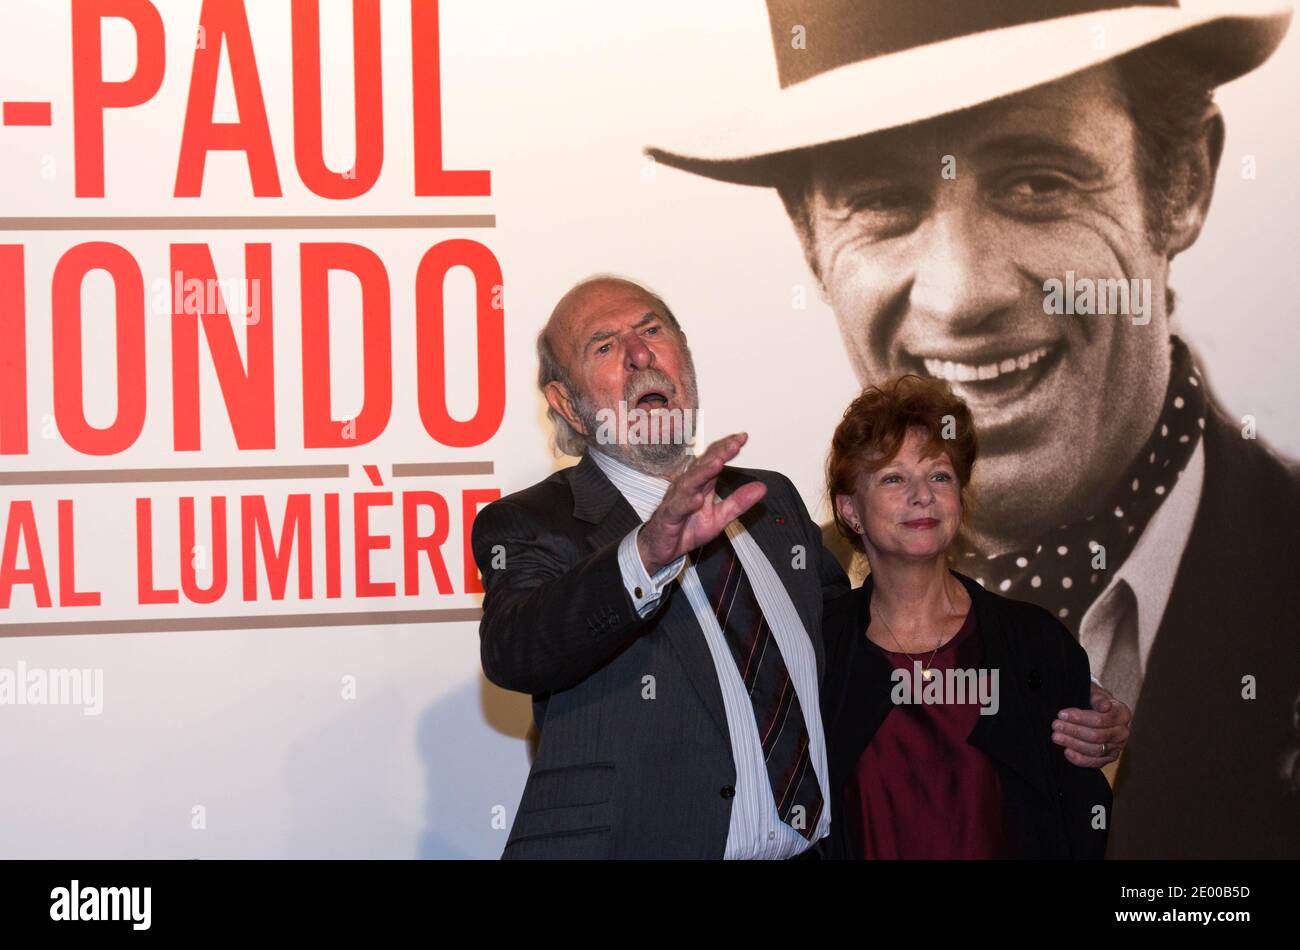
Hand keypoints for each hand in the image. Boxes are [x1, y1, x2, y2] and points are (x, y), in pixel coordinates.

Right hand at [636, 433, 766, 573]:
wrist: (661, 547)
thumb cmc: (687, 528)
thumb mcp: (719, 517)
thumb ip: (738, 502)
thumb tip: (762, 487)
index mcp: (701, 484)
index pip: (713, 459)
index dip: (727, 448)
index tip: (742, 437)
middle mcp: (688, 486)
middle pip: (703, 466)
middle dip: (719, 453)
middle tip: (734, 443)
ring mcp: (677, 500)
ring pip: (689, 482)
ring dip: (703, 472)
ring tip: (718, 463)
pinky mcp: (668, 517)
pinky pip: (677, 508)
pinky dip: (687, 502)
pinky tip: (697, 498)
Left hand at [1052, 683, 1130, 767]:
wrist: (1095, 708)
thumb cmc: (1092, 699)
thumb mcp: (1094, 692)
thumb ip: (1098, 698)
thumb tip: (1105, 706)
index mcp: (1122, 714)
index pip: (1101, 719)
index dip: (1080, 718)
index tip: (1061, 714)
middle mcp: (1123, 732)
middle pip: (1097, 735)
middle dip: (1073, 730)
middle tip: (1055, 726)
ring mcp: (1117, 747)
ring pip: (1095, 750)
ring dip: (1073, 744)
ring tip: (1056, 737)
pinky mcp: (1109, 758)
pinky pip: (1095, 762)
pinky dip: (1080, 759)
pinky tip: (1067, 752)